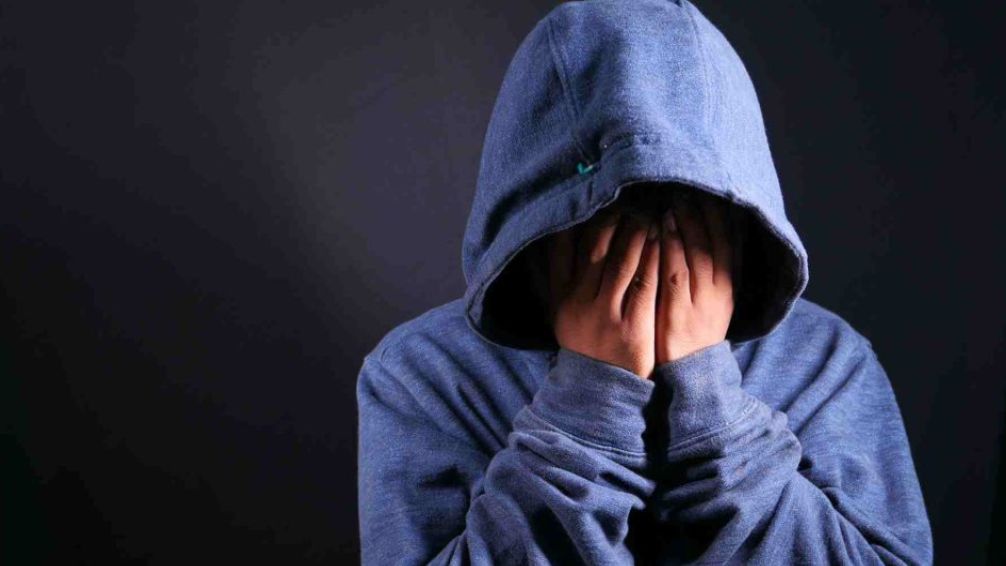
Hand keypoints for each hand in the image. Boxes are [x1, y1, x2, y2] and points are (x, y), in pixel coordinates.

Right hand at [548, 206, 660, 378]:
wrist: (601, 388)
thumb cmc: (586, 342)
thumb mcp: (564, 314)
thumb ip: (561, 279)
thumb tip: (562, 235)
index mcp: (560, 299)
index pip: (561, 250)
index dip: (578, 222)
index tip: (594, 203)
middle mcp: (579, 304)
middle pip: (595, 250)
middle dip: (613, 222)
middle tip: (628, 204)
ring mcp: (605, 315)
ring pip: (622, 262)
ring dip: (636, 234)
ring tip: (648, 216)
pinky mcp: (632, 326)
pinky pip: (644, 284)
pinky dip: (652, 258)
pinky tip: (660, 241)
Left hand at [656, 190, 734, 364]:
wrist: (689, 375)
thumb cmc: (692, 331)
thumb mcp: (710, 302)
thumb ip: (708, 272)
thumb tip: (705, 236)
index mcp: (728, 287)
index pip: (729, 244)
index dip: (720, 217)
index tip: (708, 193)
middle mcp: (718, 291)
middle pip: (714, 243)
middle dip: (701, 215)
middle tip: (686, 190)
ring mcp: (699, 302)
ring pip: (697, 254)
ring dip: (685, 225)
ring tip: (672, 202)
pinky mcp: (679, 312)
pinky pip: (675, 273)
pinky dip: (669, 248)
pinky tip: (659, 229)